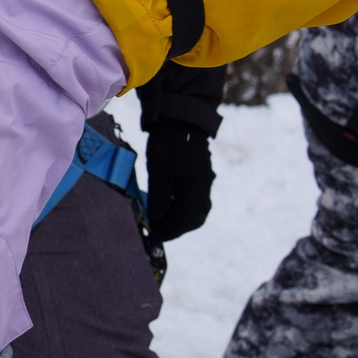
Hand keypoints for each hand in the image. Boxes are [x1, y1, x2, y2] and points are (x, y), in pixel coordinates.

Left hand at [142, 121, 214, 241]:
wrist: (180, 120)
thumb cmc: (167, 145)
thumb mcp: (158, 172)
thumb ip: (159, 198)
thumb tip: (156, 221)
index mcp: (197, 188)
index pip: (185, 220)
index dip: (168, 231)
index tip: (152, 237)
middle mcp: (204, 188)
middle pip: (193, 219)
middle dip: (174, 229)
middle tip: (155, 233)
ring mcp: (203, 183)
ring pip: (194, 212)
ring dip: (178, 221)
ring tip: (158, 224)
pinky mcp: (198, 178)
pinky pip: (193, 202)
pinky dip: (180, 210)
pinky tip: (166, 210)